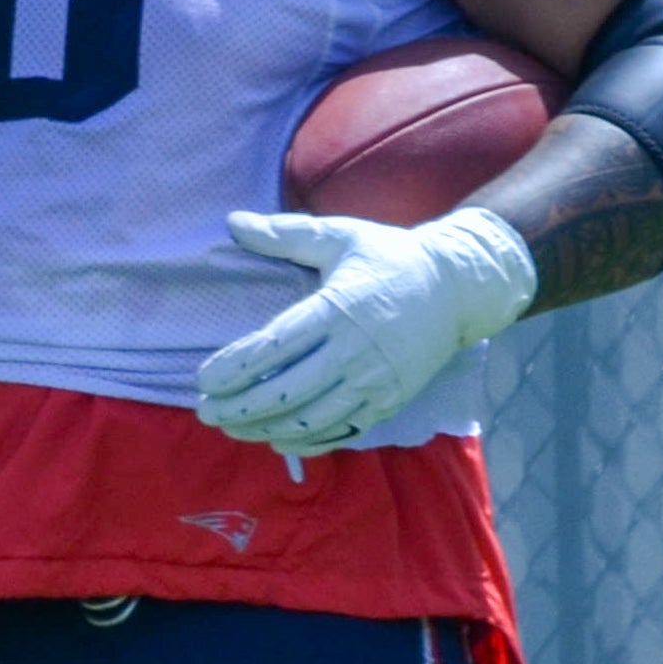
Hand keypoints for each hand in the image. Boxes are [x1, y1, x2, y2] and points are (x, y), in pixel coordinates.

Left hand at [196, 206, 536, 454]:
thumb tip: (233, 220)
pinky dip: (310, 442)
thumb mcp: (340, 236)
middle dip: (242, 408)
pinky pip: (345, 431)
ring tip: (232, 428)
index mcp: (338, 310)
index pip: (275, 347)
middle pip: (288, 392)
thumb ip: (285, 234)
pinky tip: (278, 442)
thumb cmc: (392, 257)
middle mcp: (355, 352)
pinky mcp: (391, 400)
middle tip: (206, 413)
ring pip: (313, 419)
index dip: (236, 368)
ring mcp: (375, 382)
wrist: (459, 288)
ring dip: (268, 429)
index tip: (203, 380)